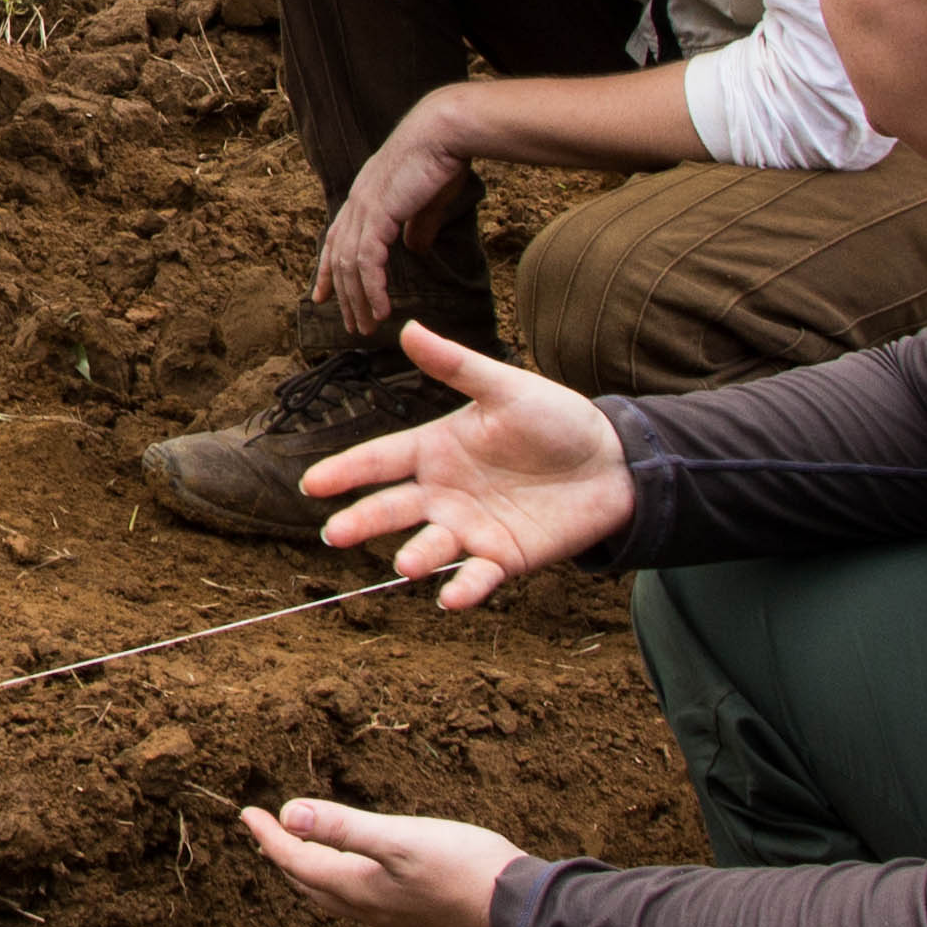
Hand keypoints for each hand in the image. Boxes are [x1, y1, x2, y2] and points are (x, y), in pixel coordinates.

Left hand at [237, 801, 521, 926]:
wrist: (520, 916)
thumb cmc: (464, 869)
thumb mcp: (400, 838)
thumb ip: (344, 827)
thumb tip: (288, 815)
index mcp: (358, 890)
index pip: (297, 861)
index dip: (269, 836)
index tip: (247, 813)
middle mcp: (370, 912)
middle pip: (311, 884)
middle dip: (284, 857)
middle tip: (265, 834)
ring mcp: (395, 922)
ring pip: (337, 898)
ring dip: (313, 873)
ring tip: (304, 852)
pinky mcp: (420, 923)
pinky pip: (364, 904)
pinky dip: (345, 884)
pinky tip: (362, 875)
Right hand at [302, 321, 635, 612]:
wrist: (614, 463)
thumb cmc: (557, 420)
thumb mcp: (505, 387)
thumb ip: (456, 365)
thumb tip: (407, 327)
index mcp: (437, 449)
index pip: (381, 460)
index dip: (346, 471)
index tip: (312, 483)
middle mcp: (445, 492)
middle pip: (393, 508)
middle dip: (363, 521)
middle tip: (334, 534)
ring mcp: (472, 527)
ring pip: (432, 546)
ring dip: (416, 557)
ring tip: (406, 565)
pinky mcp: (505, 557)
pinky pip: (478, 577)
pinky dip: (464, 590)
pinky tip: (450, 599)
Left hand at [312, 98, 481, 335]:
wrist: (444, 132)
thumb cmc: (440, 160)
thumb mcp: (426, 202)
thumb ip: (416, 226)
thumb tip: (416, 249)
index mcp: (364, 197)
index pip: (336, 240)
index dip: (327, 271)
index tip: (323, 296)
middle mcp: (356, 203)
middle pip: (338, 258)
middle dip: (343, 295)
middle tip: (351, 325)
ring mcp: (364, 208)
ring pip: (350, 266)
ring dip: (358, 301)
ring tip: (368, 327)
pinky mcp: (378, 213)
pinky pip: (368, 262)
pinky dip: (373, 290)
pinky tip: (382, 310)